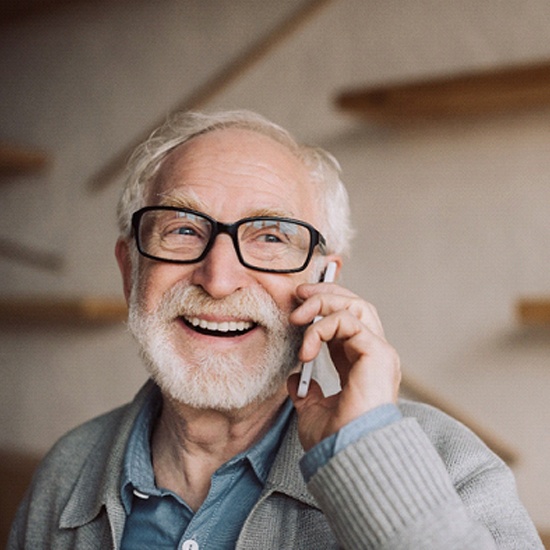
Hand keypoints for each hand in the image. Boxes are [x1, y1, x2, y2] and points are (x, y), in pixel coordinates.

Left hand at [287, 282, 400, 450]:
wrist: (346, 455)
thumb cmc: (335, 439)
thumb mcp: (313, 410)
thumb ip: (307, 391)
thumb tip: (294, 379)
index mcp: (359, 363)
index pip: (346, 321)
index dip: (323, 307)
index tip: (298, 305)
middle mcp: (373, 353)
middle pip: (355, 304)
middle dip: (325, 293)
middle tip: (298, 294)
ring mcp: (378, 351)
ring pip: (355, 305)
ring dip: (322, 303)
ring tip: (298, 317)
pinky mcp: (377, 352)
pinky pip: (348, 321)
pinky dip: (322, 328)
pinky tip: (306, 349)